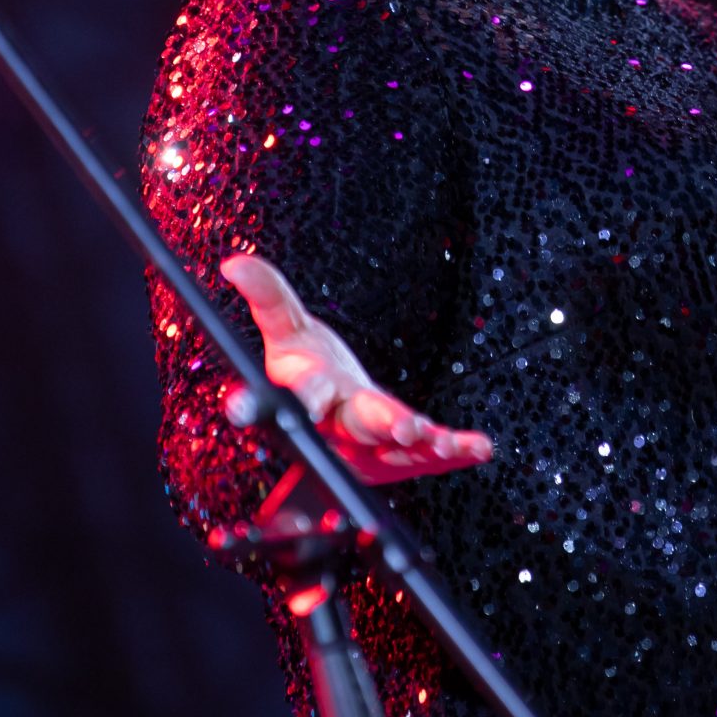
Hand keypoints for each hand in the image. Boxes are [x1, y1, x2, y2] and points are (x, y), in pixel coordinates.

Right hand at [219, 252, 494, 484]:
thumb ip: (268, 296)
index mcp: (307, 395)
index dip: (294, 400)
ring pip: (399, 444)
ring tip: (445, 440)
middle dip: (382, 424)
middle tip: (405, 426)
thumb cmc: (307, 370)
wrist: (331, 417)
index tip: (273, 409)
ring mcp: (374, 443)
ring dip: (424, 442)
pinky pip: (433, 453)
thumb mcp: (287, 330)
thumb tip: (234, 263)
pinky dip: (458, 450)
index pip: (299, 396)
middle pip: (359, 424)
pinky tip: (481, 447)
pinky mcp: (405, 452)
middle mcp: (340, 426)